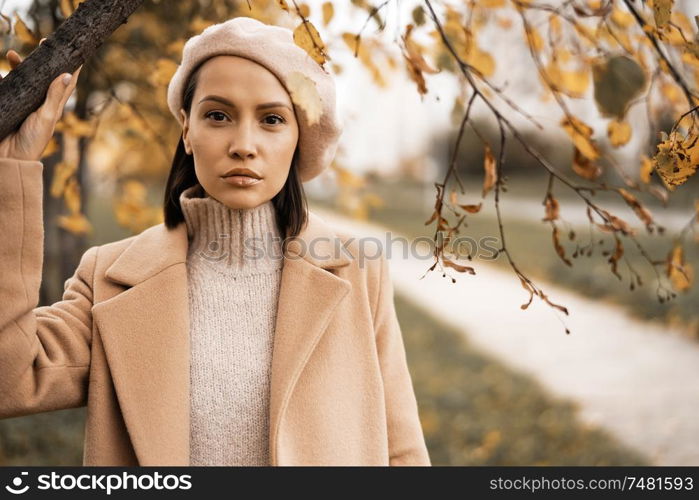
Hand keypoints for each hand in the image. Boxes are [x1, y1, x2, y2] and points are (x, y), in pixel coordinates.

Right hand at [0, 38, 82, 161]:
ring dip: (18, 66)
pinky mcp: (9, 104)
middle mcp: (40, 102)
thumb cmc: (33, 141)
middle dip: (42, 60)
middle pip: (43, 76)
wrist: (12, 158)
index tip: (72, 49)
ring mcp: (24, 103)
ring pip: (23, 79)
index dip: (71, 66)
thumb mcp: (46, 117)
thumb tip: (67, 74)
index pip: (65, 82)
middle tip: (42, 43)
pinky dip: (1, 79)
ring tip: (11, 54)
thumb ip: (54, 97)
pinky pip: (5, 87)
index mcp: (54, 105)